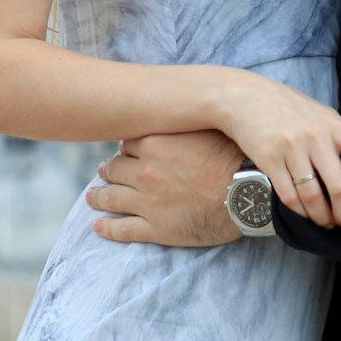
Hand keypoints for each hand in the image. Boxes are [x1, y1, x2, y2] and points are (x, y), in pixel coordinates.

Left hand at [86, 130, 245, 245]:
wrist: (248, 194)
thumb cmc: (232, 158)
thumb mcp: (203, 131)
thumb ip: (180, 126)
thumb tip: (172, 112)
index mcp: (155, 145)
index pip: (127, 144)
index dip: (126, 149)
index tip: (125, 152)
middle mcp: (146, 172)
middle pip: (115, 168)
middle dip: (109, 170)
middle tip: (104, 171)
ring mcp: (148, 202)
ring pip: (112, 197)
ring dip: (99, 196)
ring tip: (92, 197)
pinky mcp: (157, 229)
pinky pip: (123, 229)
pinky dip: (107, 228)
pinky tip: (98, 227)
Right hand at [214, 70, 340, 228]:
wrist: (243, 96)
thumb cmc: (287, 106)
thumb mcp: (319, 113)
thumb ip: (339, 136)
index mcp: (333, 123)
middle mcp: (315, 136)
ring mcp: (291, 147)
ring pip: (314, 197)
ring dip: (322, 217)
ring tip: (325, 222)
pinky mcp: (269, 159)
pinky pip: (289, 196)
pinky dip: (299, 211)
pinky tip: (304, 213)